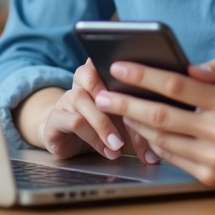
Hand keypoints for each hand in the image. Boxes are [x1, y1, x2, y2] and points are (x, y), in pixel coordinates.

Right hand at [38, 59, 157, 163]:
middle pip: (88, 74)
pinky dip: (92, 137)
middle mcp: (80, 82)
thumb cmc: (100, 124)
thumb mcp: (124, 125)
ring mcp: (66, 99)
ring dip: (102, 124)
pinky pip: (73, 121)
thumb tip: (158, 154)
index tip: (130, 75)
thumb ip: (141, 131)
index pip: (104, 60)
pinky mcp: (55, 119)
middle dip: (108, 94)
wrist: (65, 137)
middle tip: (127, 114)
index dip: (115, 64)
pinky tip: (106, 150)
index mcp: (98, 74)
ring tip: (118, 144)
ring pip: (81, 100)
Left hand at [93, 58, 214, 186]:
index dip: (143, 75)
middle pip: (159, 115)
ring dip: (136, 124)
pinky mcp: (212, 176)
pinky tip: (144, 130)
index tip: (119, 68)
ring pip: (162, 139)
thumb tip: (191, 67)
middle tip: (102, 94)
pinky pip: (174, 158)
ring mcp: (214, 157)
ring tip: (119, 110)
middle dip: (125, 103)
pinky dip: (155, 144)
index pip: (174, 86)